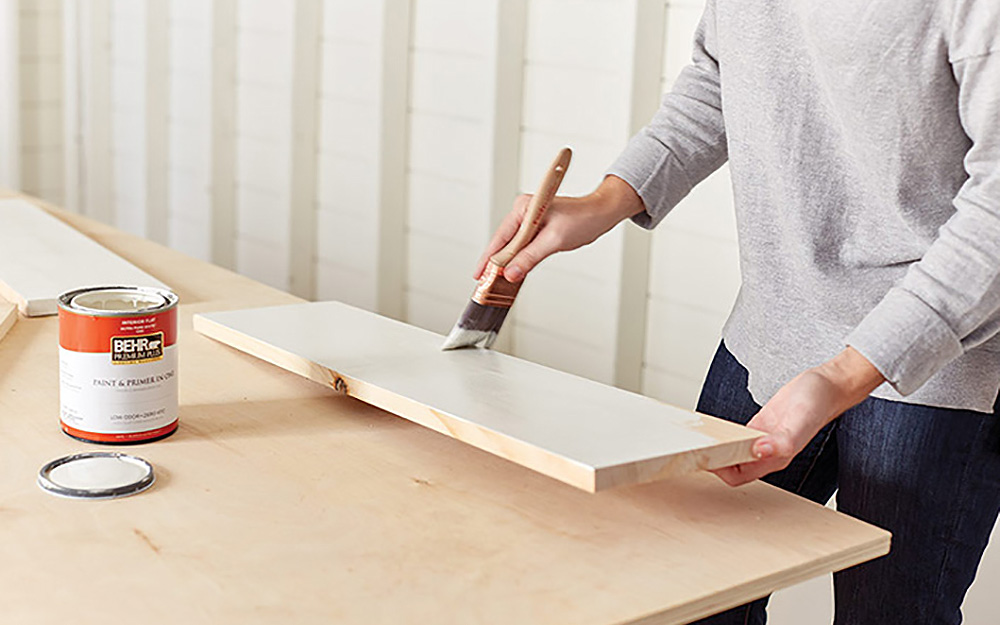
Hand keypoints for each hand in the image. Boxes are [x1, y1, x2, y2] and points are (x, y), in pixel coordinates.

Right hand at [474, 175, 644, 282]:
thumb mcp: (554, 241)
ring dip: (506, 263)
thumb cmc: (582, 219)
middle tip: (484, 284)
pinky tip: (512, 272)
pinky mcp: (536, 227)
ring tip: (494, 282)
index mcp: (523, 207)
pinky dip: (518, 260)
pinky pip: (522, 246)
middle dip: (495, 264)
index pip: (500, 237)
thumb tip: (511, 273)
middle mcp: (523, 211)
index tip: (479, 275)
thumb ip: (530, 258)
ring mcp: (529, 219)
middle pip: (503, 242)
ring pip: (512, 246)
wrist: (600, 213)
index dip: (489, 258)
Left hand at [713, 347, 884, 486]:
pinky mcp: (760, 425)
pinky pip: (737, 435)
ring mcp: (762, 438)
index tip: (702, 458)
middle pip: (732, 467)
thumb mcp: (800, 421)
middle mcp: (767, 452)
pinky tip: (713, 427)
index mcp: (775, 457)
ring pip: (733, 451)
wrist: (827, 385)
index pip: (739, 476)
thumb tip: (760, 451)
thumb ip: (783, 441)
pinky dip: (724, 433)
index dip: (720, 471)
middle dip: (712, 461)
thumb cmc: (818, 403)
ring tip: (696, 438)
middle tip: (691, 447)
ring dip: (716, 448)